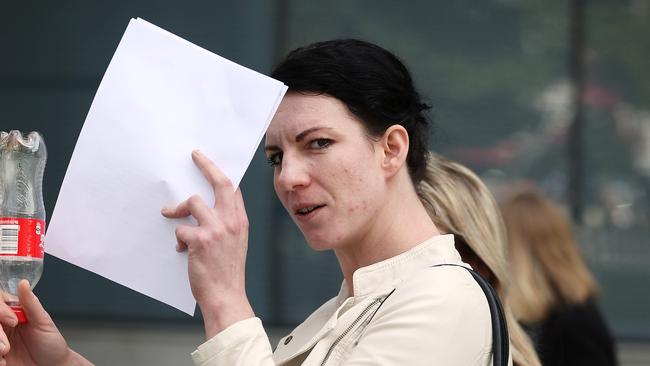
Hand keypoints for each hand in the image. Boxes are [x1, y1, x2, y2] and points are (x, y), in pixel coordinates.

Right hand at [0, 280, 90, 365]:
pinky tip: (3, 361)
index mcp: (14, 312)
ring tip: (6, 354)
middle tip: (6, 347)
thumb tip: (23, 283)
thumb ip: (31, 304)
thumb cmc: (51, 344)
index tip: (13, 321)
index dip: (1, 310)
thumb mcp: (43, 322)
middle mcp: (3, 324)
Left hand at [162, 150, 253, 338]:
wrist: (225, 295)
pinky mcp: (200, 240)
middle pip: (220, 183)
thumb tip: (205, 208)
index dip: (220, 173)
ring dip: (178, 210)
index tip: (208, 163)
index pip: (233, 188)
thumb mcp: (236, 242)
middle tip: (195, 156)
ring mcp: (217, 229)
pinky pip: (181, 229)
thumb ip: (226, 223)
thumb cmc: (227, 271)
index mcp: (241, 221)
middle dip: (206, 165)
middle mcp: (232, 221)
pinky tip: (181, 251)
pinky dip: (179, 240)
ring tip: (170, 215)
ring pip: (193, 202)